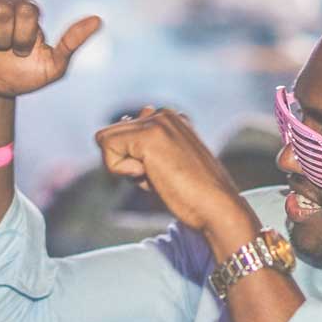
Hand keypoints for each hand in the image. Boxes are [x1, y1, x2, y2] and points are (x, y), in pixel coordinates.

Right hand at [0, 0, 100, 100]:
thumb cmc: (20, 76)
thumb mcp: (51, 67)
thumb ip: (71, 44)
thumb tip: (97, 19)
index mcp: (26, 3)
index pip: (28, 10)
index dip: (23, 38)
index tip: (21, 51)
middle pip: (3, 8)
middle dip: (2, 40)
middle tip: (0, 50)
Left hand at [95, 107, 249, 233]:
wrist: (216, 206)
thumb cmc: (191, 195)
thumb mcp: (163, 167)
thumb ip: (141, 147)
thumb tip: (117, 125)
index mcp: (169, 119)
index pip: (122, 135)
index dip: (131, 161)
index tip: (160, 173)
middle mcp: (163, 114)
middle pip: (110, 137)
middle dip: (124, 163)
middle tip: (157, 176)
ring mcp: (156, 121)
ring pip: (105, 140)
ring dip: (123, 167)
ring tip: (156, 175)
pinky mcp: (148, 135)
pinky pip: (107, 149)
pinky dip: (121, 170)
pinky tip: (150, 175)